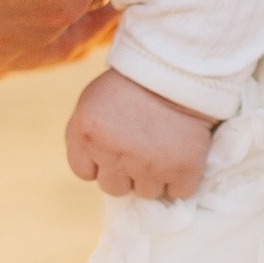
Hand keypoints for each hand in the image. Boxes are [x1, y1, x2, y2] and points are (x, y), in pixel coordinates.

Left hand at [65, 66, 215, 198]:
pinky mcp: (183, 170)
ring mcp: (149, 166)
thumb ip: (80, 133)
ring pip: (147, 193)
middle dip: (126, 172)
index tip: (114, 148)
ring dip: (155, 176)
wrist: (182, 70)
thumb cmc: (134, 82)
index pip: (84, 173)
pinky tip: (181, 157)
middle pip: (114, 188)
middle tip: (141, 148)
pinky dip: (182, 180)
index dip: (100, 162)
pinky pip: (179, 192)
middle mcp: (115, 154)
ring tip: (163, 148)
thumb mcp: (92, 99)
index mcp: (87, 134)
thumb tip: (87, 167)